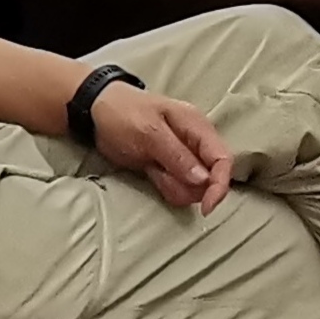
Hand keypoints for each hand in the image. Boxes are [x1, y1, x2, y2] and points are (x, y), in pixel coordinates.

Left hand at [87, 82, 232, 212]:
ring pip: (194, 187)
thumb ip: (177, 155)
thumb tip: (204, 180)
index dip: (220, 185)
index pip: (222, 159)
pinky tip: (150, 172)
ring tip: (152, 168)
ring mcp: (183, 156)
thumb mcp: (148, 132)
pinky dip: (167, 187)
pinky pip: (178, 187)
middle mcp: (195, 142)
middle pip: (211, 178)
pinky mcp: (169, 167)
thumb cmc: (122, 113)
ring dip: (175, 187)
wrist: (96, 111)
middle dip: (188, 186)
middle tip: (160, 172)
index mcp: (196, 126)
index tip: (206, 207)